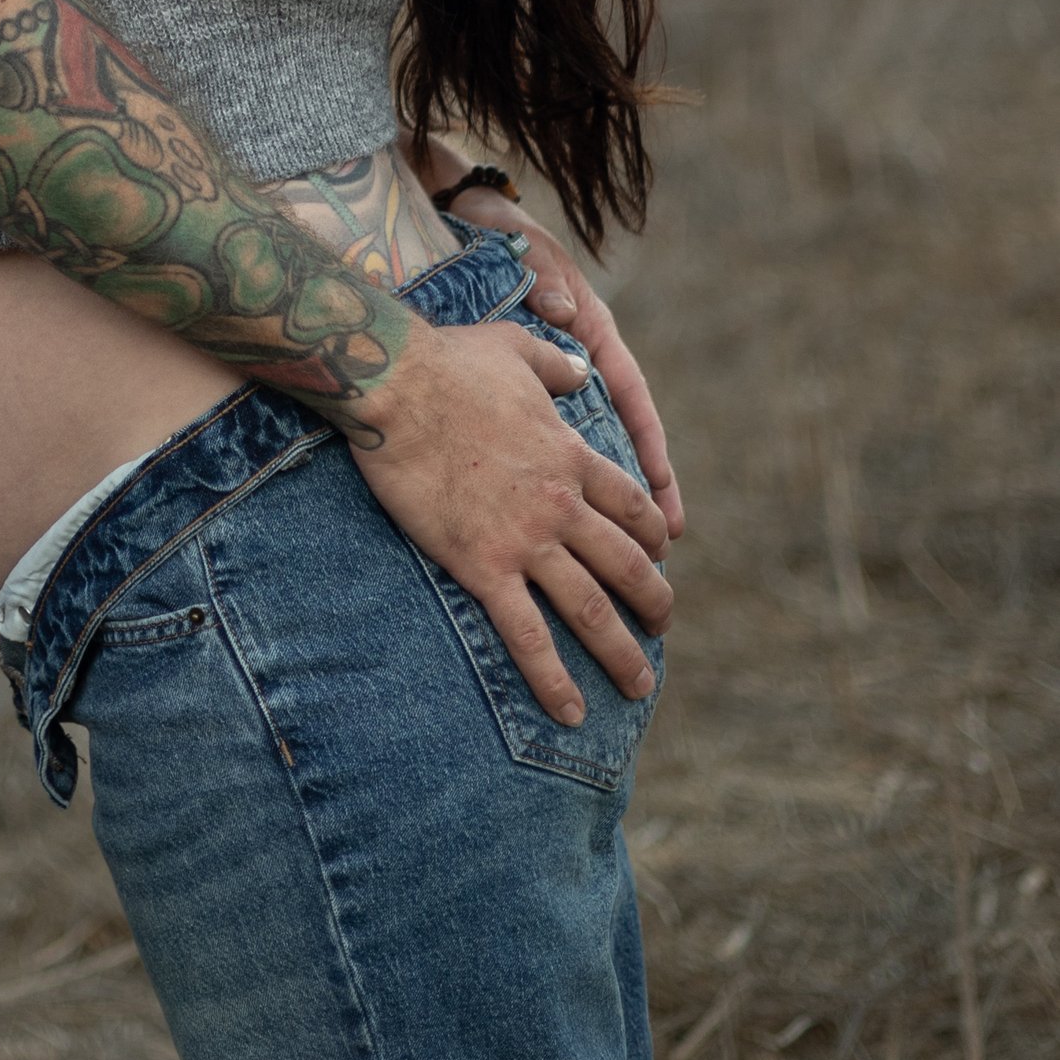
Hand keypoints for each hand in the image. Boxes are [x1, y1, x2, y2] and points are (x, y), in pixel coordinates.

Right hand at [352, 312, 671, 726]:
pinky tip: (571, 711)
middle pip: (629, 567)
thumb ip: (556, 362)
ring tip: (639, 684)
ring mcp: (527, 540)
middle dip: (655, 604)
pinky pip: (527, 635)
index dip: (654, 538)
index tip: (660, 557)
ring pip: (592, 610)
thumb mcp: (516, 347)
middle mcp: (563, 505)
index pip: (635, 508)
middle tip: (663, 629)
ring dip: (622, 653)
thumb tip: (580, 365)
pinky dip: (553, 679)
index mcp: (573, 456)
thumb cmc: (449, 361)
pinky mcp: (483, 567)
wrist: (397, 387)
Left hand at [511, 212, 684, 542]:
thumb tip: (562, 309)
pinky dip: (554, 481)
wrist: (459, 215)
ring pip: (583, 449)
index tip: (662, 485)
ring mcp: (544, 381)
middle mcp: (574, 363)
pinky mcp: (513, 391)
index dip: (648, 441)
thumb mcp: (529, 249)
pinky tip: (556, 525)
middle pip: (615, 432)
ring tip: (624, 555)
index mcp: (590, 330)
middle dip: (641, 494)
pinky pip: (539, 442)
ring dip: (603, 501)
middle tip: (663, 548)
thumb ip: (547, 276)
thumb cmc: (500, 231)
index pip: (627, 392)